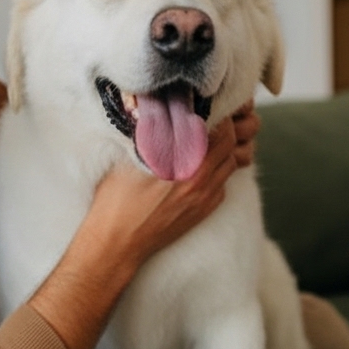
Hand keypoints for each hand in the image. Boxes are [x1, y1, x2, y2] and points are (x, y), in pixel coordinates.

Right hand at [24, 99, 259, 348]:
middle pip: (232, 144)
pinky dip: (219, 170)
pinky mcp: (203, 211)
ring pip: (232, 163)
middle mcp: (200, 178)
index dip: (220, 114)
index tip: (210, 106)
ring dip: (227, 149)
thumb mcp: (130, 155)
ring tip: (210, 139)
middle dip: (230, 128)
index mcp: (183, 161)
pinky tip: (203, 165)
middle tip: (216, 118)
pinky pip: (223, 184)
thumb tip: (163, 107)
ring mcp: (204, 197)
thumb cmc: (116, 198)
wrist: (118, 242)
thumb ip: (154, 131)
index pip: (221, 129)